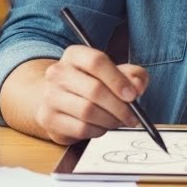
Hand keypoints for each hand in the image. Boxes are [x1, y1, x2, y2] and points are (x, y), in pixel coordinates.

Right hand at [35, 45, 149, 145]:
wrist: (55, 99)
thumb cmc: (89, 84)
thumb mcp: (112, 73)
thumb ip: (132, 75)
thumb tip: (138, 86)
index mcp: (74, 55)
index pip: (96, 61)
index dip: (118, 79)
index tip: (133, 95)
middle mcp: (58, 73)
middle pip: (94, 90)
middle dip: (119, 107)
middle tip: (132, 116)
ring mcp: (50, 96)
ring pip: (88, 112)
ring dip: (110, 121)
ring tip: (117, 121)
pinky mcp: (49, 119)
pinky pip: (81, 129)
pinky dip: (98, 130)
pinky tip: (101, 126)